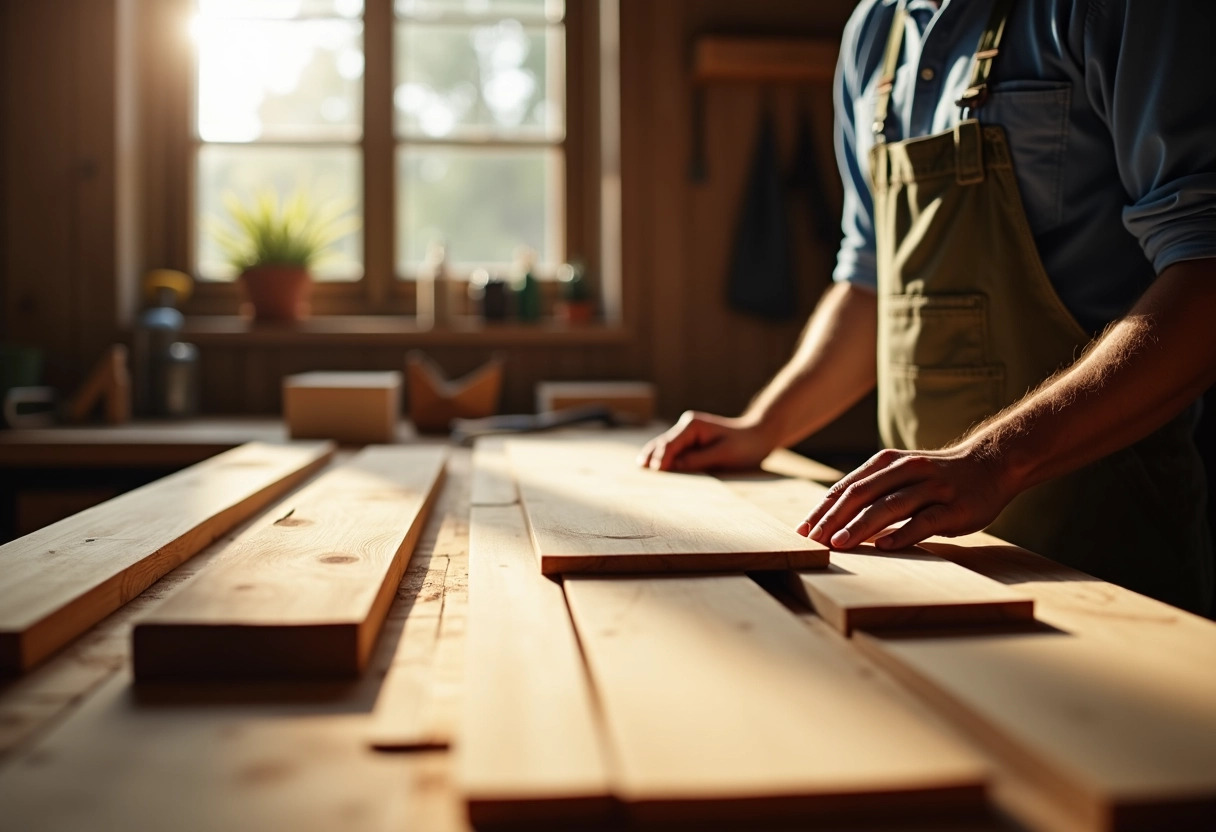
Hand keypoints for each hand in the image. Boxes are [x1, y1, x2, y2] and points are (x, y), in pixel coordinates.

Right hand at [637, 411, 774, 472]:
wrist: (758, 436)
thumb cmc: (744, 446)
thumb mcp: (722, 455)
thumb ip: (697, 460)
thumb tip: (673, 466)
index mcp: (692, 425)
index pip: (670, 444)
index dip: (661, 458)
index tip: (654, 472)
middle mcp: (686, 426)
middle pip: (662, 443)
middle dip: (650, 456)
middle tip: (638, 471)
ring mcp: (687, 433)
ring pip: (664, 446)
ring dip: (652, 456)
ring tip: (639, 468)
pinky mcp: (691, 441)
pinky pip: (672, 450)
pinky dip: (662, 458)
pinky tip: (651, 467)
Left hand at [795, 439, 1016, 549]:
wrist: (991, 464)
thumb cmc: (936, 476)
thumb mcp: (900, 475)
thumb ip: (871, 492)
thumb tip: (833, 519)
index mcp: (887, 463)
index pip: (847, 488)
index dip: (823, 509)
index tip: (803, 530)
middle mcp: (906, 471)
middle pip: (862, 495)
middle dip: (834, 519)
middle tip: (813, 540)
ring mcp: (931, 488)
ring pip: (889, 506)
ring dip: (861, 526)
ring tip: (839, 544)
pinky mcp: (953, 507)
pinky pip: (925, 521)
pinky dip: (902, 533)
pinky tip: (884, 546)